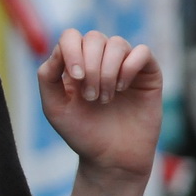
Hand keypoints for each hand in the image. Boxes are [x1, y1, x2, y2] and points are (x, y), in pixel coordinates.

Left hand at [37, 28, 161, 180]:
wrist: (111, 159)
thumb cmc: (83, 134)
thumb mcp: (54, 108)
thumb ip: (47, 76)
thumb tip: (58, 48)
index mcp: (76, 63)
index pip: (71, 37)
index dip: (72, 51)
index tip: (76, 79)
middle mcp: (101, 60)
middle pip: (94, 38)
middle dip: (91, 67)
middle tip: (91, 98)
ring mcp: (125, 65)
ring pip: (117, 43)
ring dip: (108, 71)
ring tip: (105, 99)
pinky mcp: (148, 74)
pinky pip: (142, 52)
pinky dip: (129, 67)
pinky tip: (122, 88)